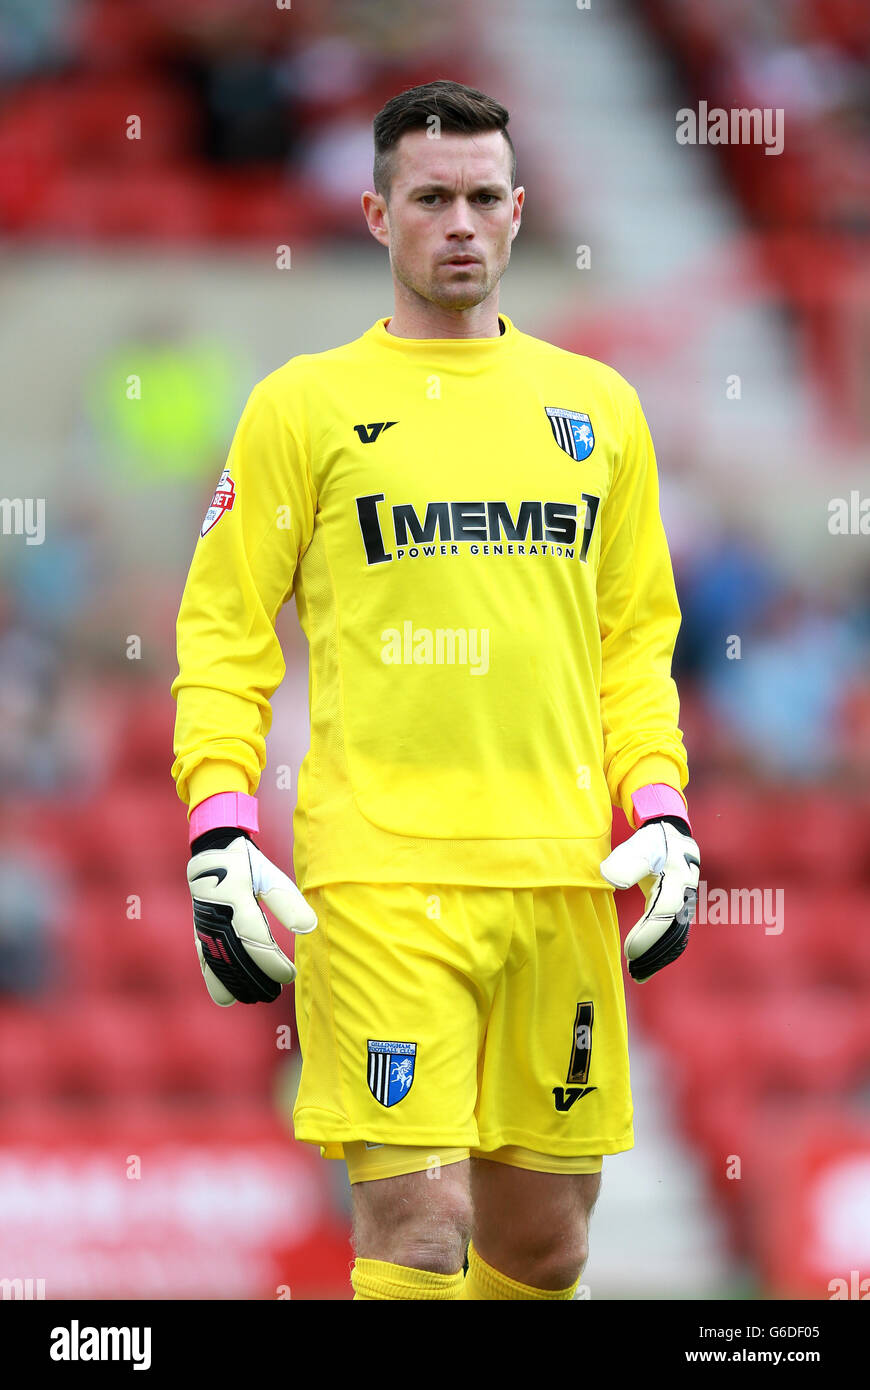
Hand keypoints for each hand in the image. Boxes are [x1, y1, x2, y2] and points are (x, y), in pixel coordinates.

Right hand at [187, 833, 316, 1004]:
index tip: (288, 976)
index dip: (271, 962)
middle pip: (235, 956)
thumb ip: (287, 902)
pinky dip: (215, 979)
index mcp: (237, 898)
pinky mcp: (199, 930)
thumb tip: (308, 927)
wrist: (212, 851)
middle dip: (255, 978)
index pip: (255, 939)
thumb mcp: (270, 875)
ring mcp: (205, 924)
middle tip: (275, 993)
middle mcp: (217, 914)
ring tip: (254, 999)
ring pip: (217, 962)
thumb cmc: (247, 864)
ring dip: (235, 984)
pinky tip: (226, 996)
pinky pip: (204, 958)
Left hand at [599, 817, 699, 981]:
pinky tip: (649, 966)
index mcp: (675, 880)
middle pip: (672, 932)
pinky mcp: (682, 910)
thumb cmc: (653, 841)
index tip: (630, 952)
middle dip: (653, 955)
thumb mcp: (640, 846)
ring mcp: (686, 905)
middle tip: (633, 973)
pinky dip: (664, 952)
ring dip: (659, 958)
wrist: (673, 834)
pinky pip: (676, 936)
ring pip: (676, 938)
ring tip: (639, 975)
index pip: (662, 914)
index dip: (648, 936)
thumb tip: (611, 879)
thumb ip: (627, 862)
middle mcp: (685, 896)